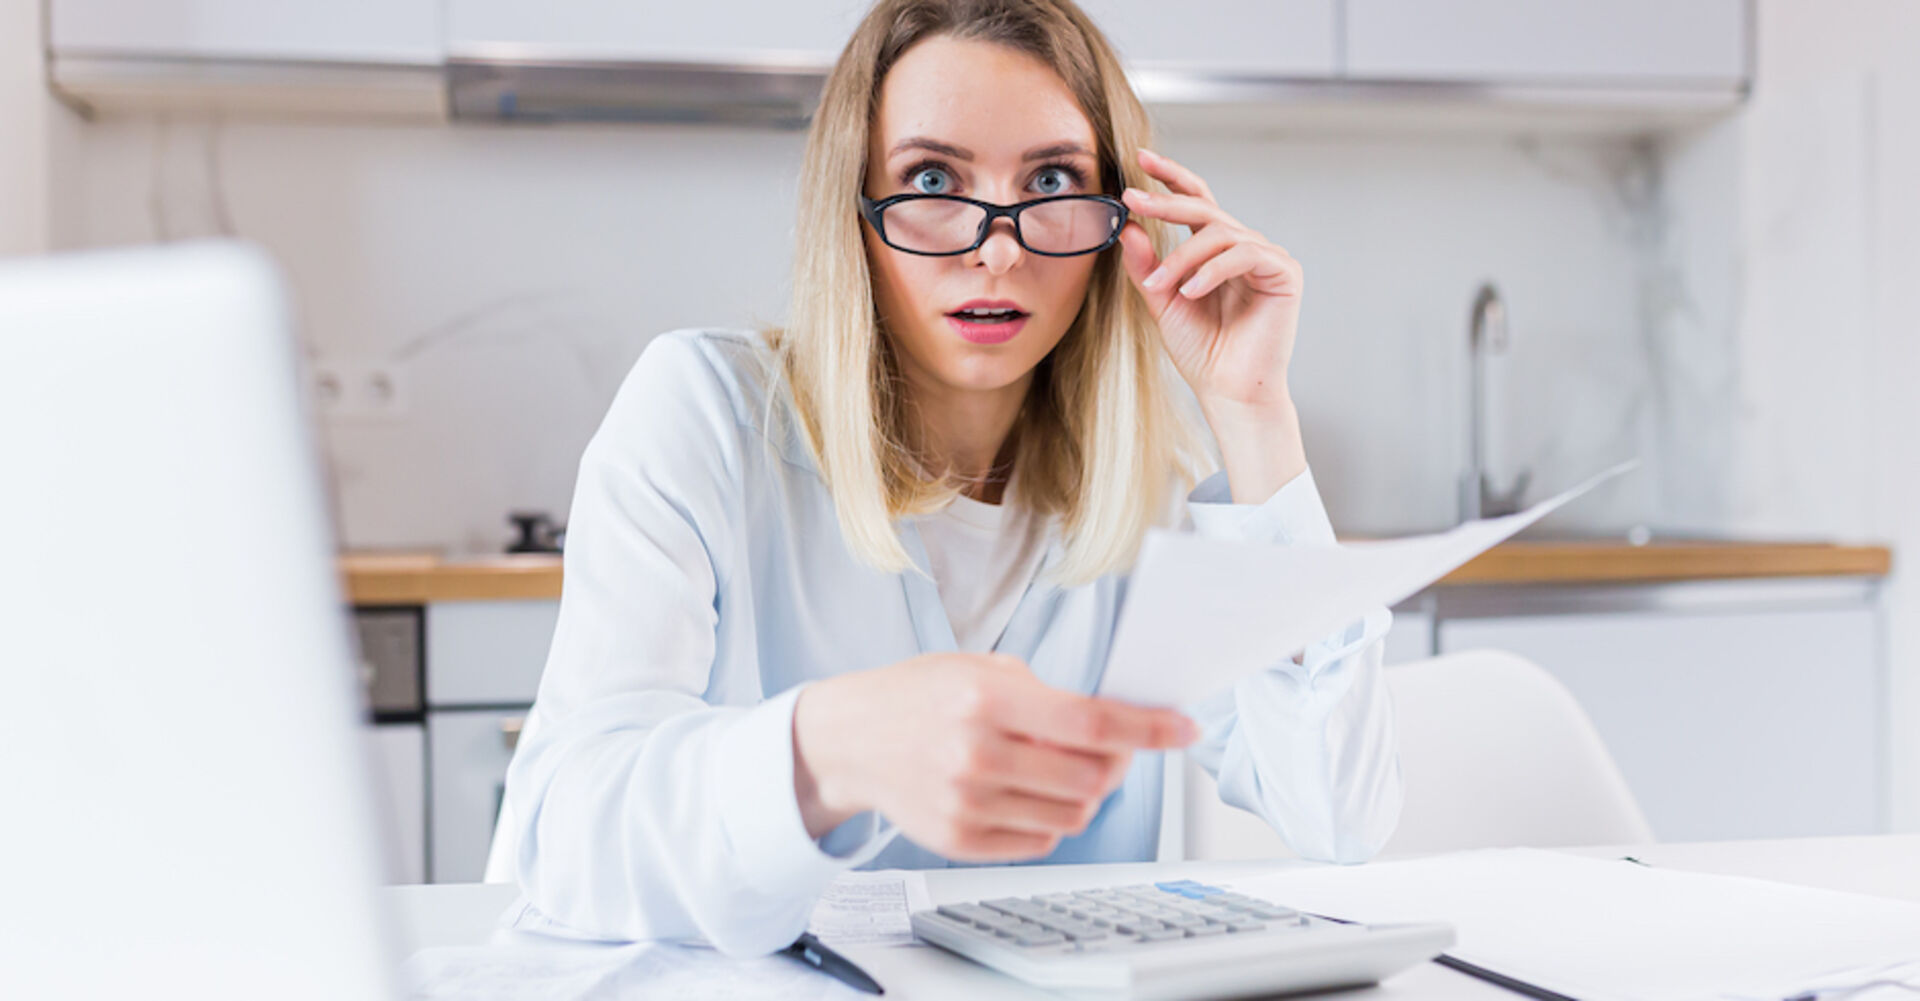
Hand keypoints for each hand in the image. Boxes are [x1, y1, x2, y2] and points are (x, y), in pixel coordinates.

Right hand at [792, 653, 1198, 860]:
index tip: (1184, 729)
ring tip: (1061, 769)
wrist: (851, 739)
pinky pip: (1040, 840)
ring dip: (1086, 794)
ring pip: (1074, 815)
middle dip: (1119, 763)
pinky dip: (1051, 818)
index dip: (1149, 728)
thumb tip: (1118, 723)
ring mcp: (967, 802)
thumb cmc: (921, 696)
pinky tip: (1027, 791)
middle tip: (1113, 749)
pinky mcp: (960, 840)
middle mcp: (976, 753)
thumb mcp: (981, 667)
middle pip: (1093, 777)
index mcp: (986, 698)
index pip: (1092, 721)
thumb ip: (1046, 696)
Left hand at [1118, 149, 1301, 413]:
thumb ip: (1146, 265)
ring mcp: (1266, 256)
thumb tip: (1127, 227)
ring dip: (1181, 258)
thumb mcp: (1161, 301)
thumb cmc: (1201, 351)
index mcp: (1216, 249)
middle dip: (1165, 203)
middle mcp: (1243, 245)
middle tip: (1133, 200)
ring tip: (1160, 288)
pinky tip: (1191, 292)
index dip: (1170, 177)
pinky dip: (1212, 270)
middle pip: (1204, 208)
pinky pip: (1243, 254)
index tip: (1139, 159)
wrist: (1228, 391)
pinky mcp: (1284, 272)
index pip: (1196, 200)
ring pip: (1218, 233)